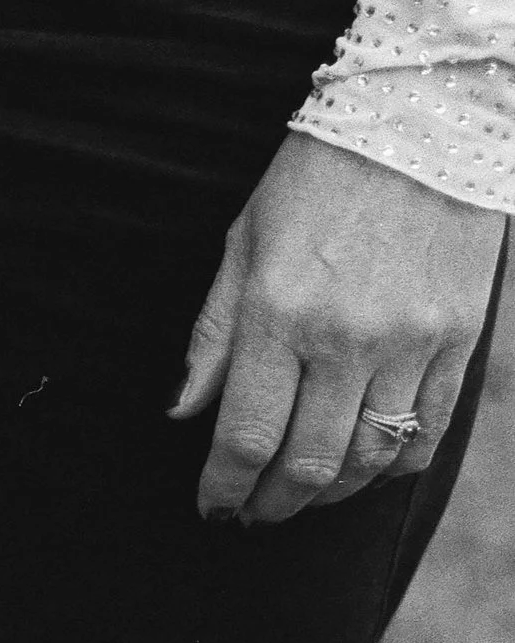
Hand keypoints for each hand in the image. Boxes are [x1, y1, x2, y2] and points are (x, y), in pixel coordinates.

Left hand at [172, 129, 504, 520]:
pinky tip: (367, 469)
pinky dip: (394, 467)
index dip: (225, 487)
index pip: (247, 435)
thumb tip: (183, 410)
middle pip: (308, 462)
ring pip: (370, 458)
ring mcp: (411, 344)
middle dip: (273, 503)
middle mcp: (346, 339)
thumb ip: (213, 335)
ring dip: (331, 493)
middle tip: (252, 514)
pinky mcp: (459, 341)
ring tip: (302, 495)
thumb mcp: (242, 243)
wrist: (421, 127)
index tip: (212, 506)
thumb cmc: (316, 179)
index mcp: (279, 313)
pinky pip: (427, 432)